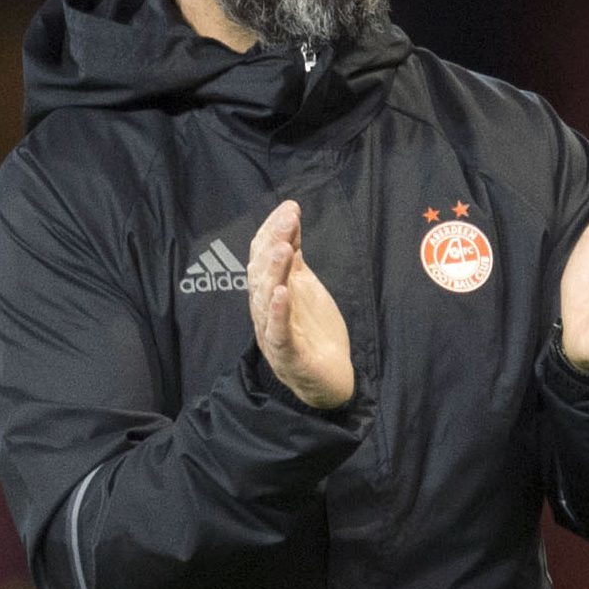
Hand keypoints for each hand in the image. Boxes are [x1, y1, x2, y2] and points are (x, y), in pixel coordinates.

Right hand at [248, 199, 353, 408]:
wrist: (328, 380)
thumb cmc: (313, 333)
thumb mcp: (305, 288)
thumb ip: (295, 258)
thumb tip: (290, 220)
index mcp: (269, 294)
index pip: (261, 258)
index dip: (272, 231)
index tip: (289, 208)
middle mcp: (265, 311)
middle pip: (260, 274)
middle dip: (273, 245)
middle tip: (288, 220)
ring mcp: (273, 333)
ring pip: (265, 300)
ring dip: (273, 273)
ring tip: (283, 249)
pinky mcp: (288, 356)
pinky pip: (279, 333)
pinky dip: (279, 313)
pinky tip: (283, 294)